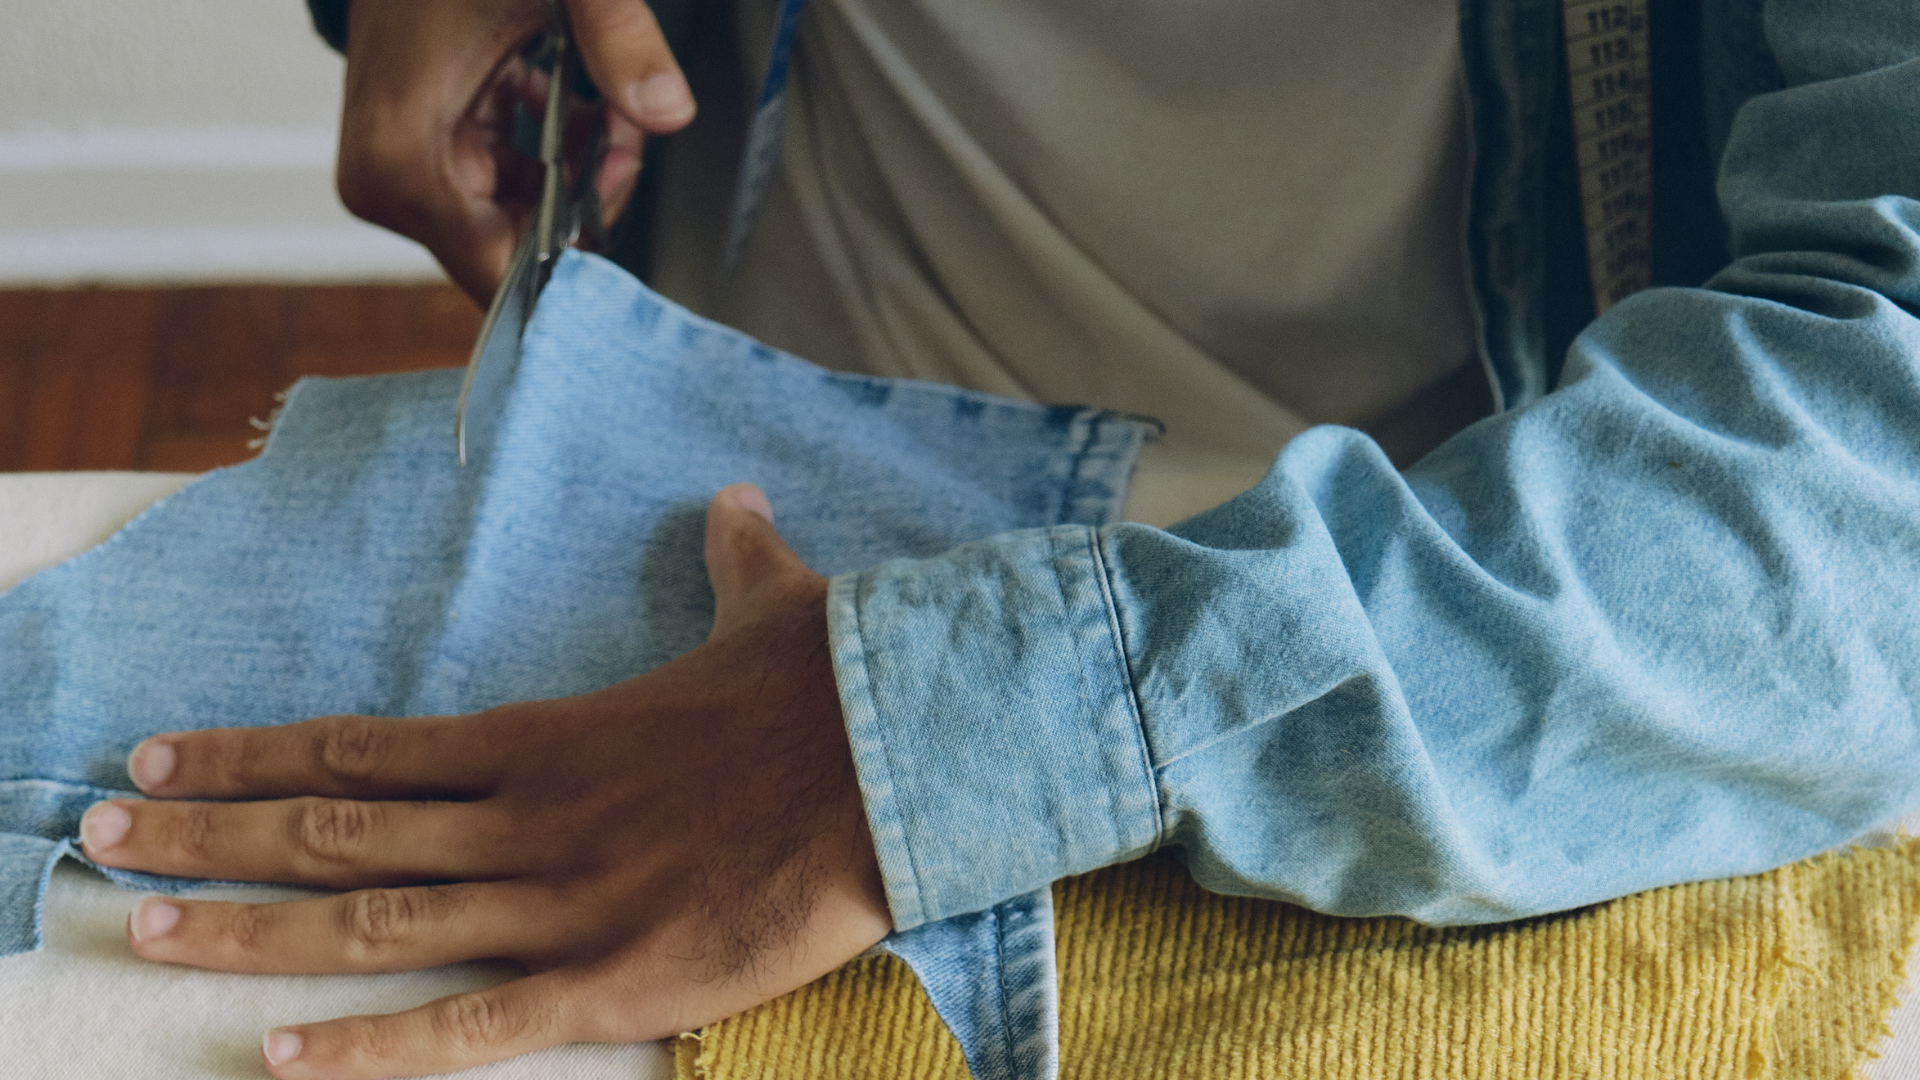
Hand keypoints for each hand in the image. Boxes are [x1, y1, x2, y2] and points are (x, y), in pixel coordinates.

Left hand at [79, 484, 889, 1079]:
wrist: (903, 759)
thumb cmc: (831, 684)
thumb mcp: (771, 606)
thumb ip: (731, 560)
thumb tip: (735, 503)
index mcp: (546, 734)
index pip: (364, 746)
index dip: (254, 754)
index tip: (165, 751)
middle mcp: (525, 815)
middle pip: (334, 827)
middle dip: (208, 831)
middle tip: (100, 833)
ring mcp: (559, 900)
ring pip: (371, 918)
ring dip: (249, 924)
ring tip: (144, 923)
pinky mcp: (613, 979)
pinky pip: (470, 1024)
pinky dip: (370, 1048)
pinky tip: (282, 1058)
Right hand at [336, 0, 697, 303]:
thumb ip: (617, 38)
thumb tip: (668, 111)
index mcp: (404, 155)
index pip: (500, 274)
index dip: (576, 260)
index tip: (622, 215)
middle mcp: (386, 181)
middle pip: (516, 249)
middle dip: (586, 197)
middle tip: (623, 132)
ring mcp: (392, 175)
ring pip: (515, 220)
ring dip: (574, 171)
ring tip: (605, 108)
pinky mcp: (408, 160)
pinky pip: (498, 190)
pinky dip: (545, 155)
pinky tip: (571, 104)